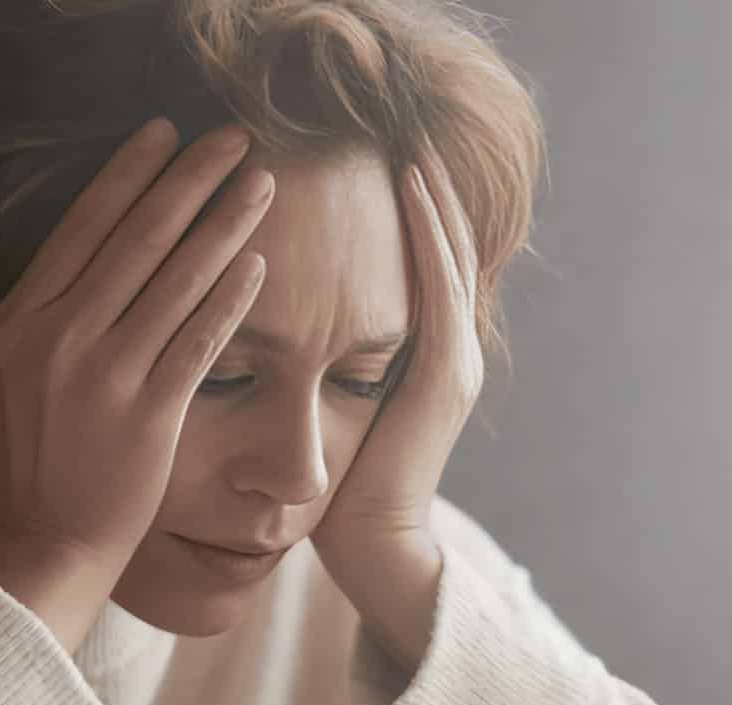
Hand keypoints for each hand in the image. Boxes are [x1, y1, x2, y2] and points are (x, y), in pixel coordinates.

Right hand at [0, 117, 273, 586]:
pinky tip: (259, 262)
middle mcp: (64, 337)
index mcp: (19, 322)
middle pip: (138, 238)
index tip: (161, 135)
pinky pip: (198, 343)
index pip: (81, 228)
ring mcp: (109, 375)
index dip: (127, 175)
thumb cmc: (0, 473)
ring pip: (177, 281)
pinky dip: (229, 299)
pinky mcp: (151, 416)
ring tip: (262, 184)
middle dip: (190, 179)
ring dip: (224, 225)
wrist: (37, 551)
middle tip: (232, 136)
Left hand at [311, 150, 484, 598]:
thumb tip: (277, 323)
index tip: (376, 161)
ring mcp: (453, 361)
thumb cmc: (336, 492)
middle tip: (403, 129)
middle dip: (426, 190)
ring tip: (412, 142)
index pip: (420, 266)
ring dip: (432, 197)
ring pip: (449, 256)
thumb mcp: (327, 407)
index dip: (406, 212)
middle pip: (445, 248)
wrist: (370, 548)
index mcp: (419, 358)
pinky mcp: (445, 375)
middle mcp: (447, 352)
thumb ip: (321, 363)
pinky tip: (410, 191)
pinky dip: (429, 235)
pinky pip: (441, 286)